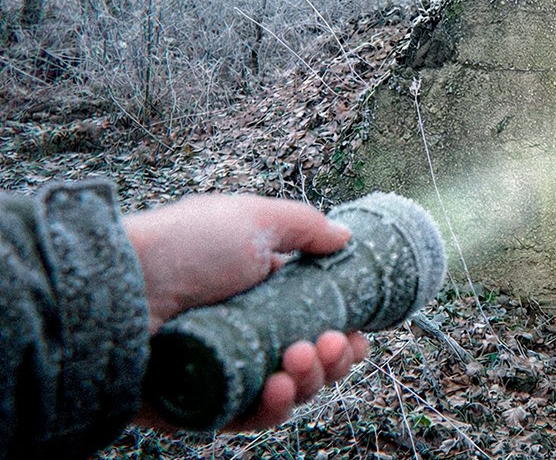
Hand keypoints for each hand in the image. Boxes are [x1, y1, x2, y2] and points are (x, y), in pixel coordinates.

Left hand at [124, 194, 369, 429]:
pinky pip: (250, 417)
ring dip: (310, 380)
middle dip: (334, 359)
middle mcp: (247, 334)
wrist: (118, 288)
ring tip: (301, 357)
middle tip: (331, 344)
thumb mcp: (252, 218)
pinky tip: (279, 386)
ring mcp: (226, 370)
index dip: (344, 334)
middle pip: (311, 363)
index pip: (318, 324)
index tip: (357, 332)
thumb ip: (304, 226)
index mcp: (262, 295)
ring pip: (288, 393)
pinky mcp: (202, 404)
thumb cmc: (180, 247)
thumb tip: (344, 238)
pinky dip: (273, 407)